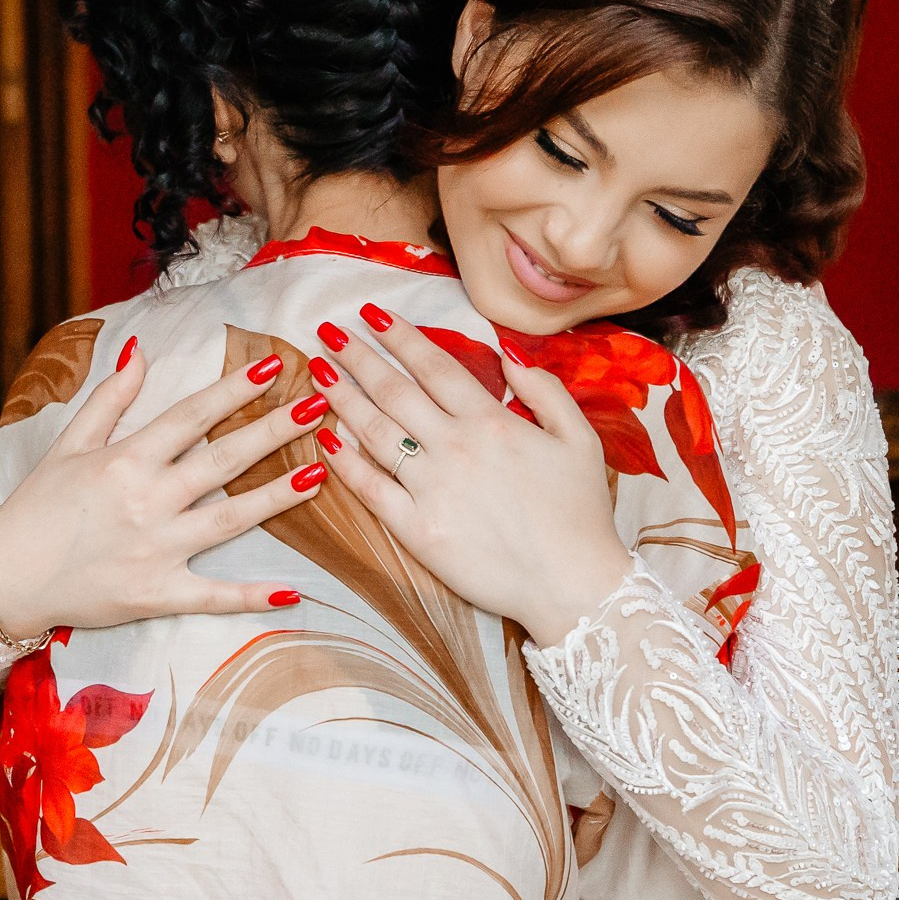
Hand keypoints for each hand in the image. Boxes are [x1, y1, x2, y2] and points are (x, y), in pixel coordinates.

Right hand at [0, 344, 330, 637]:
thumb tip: (139, 352)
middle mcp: (147, 501)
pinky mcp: (157, 593)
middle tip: (320, 406)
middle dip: (274, 430)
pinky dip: (250, 596)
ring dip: (277, 496)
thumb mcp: (67, 445)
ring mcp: (156, 549)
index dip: (234, 390)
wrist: (4, 578)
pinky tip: (290, 593)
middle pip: (223, 459)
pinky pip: (212, 595)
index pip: (192, 416)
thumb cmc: (37, 508)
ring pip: (230, 518)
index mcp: (126, 460)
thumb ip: (109, 399)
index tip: (273, 368)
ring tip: (319, 473)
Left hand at [313, 305, 633, 644]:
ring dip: (342, 397)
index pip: (434, 366)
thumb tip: (508, 354)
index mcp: (491, 421)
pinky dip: (344, 461)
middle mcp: (454, 447)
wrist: (573, 585)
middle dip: (357, 356)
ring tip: (318, 372)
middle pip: (393, 390)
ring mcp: (431, 489)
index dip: (399, 336)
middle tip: (327, 332)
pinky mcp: (417, 530)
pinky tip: (327, 438)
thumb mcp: (579, 438)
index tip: (371, 314)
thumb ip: (544, 390)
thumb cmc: (581, 514)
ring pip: (374, 432)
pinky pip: (370, 488)